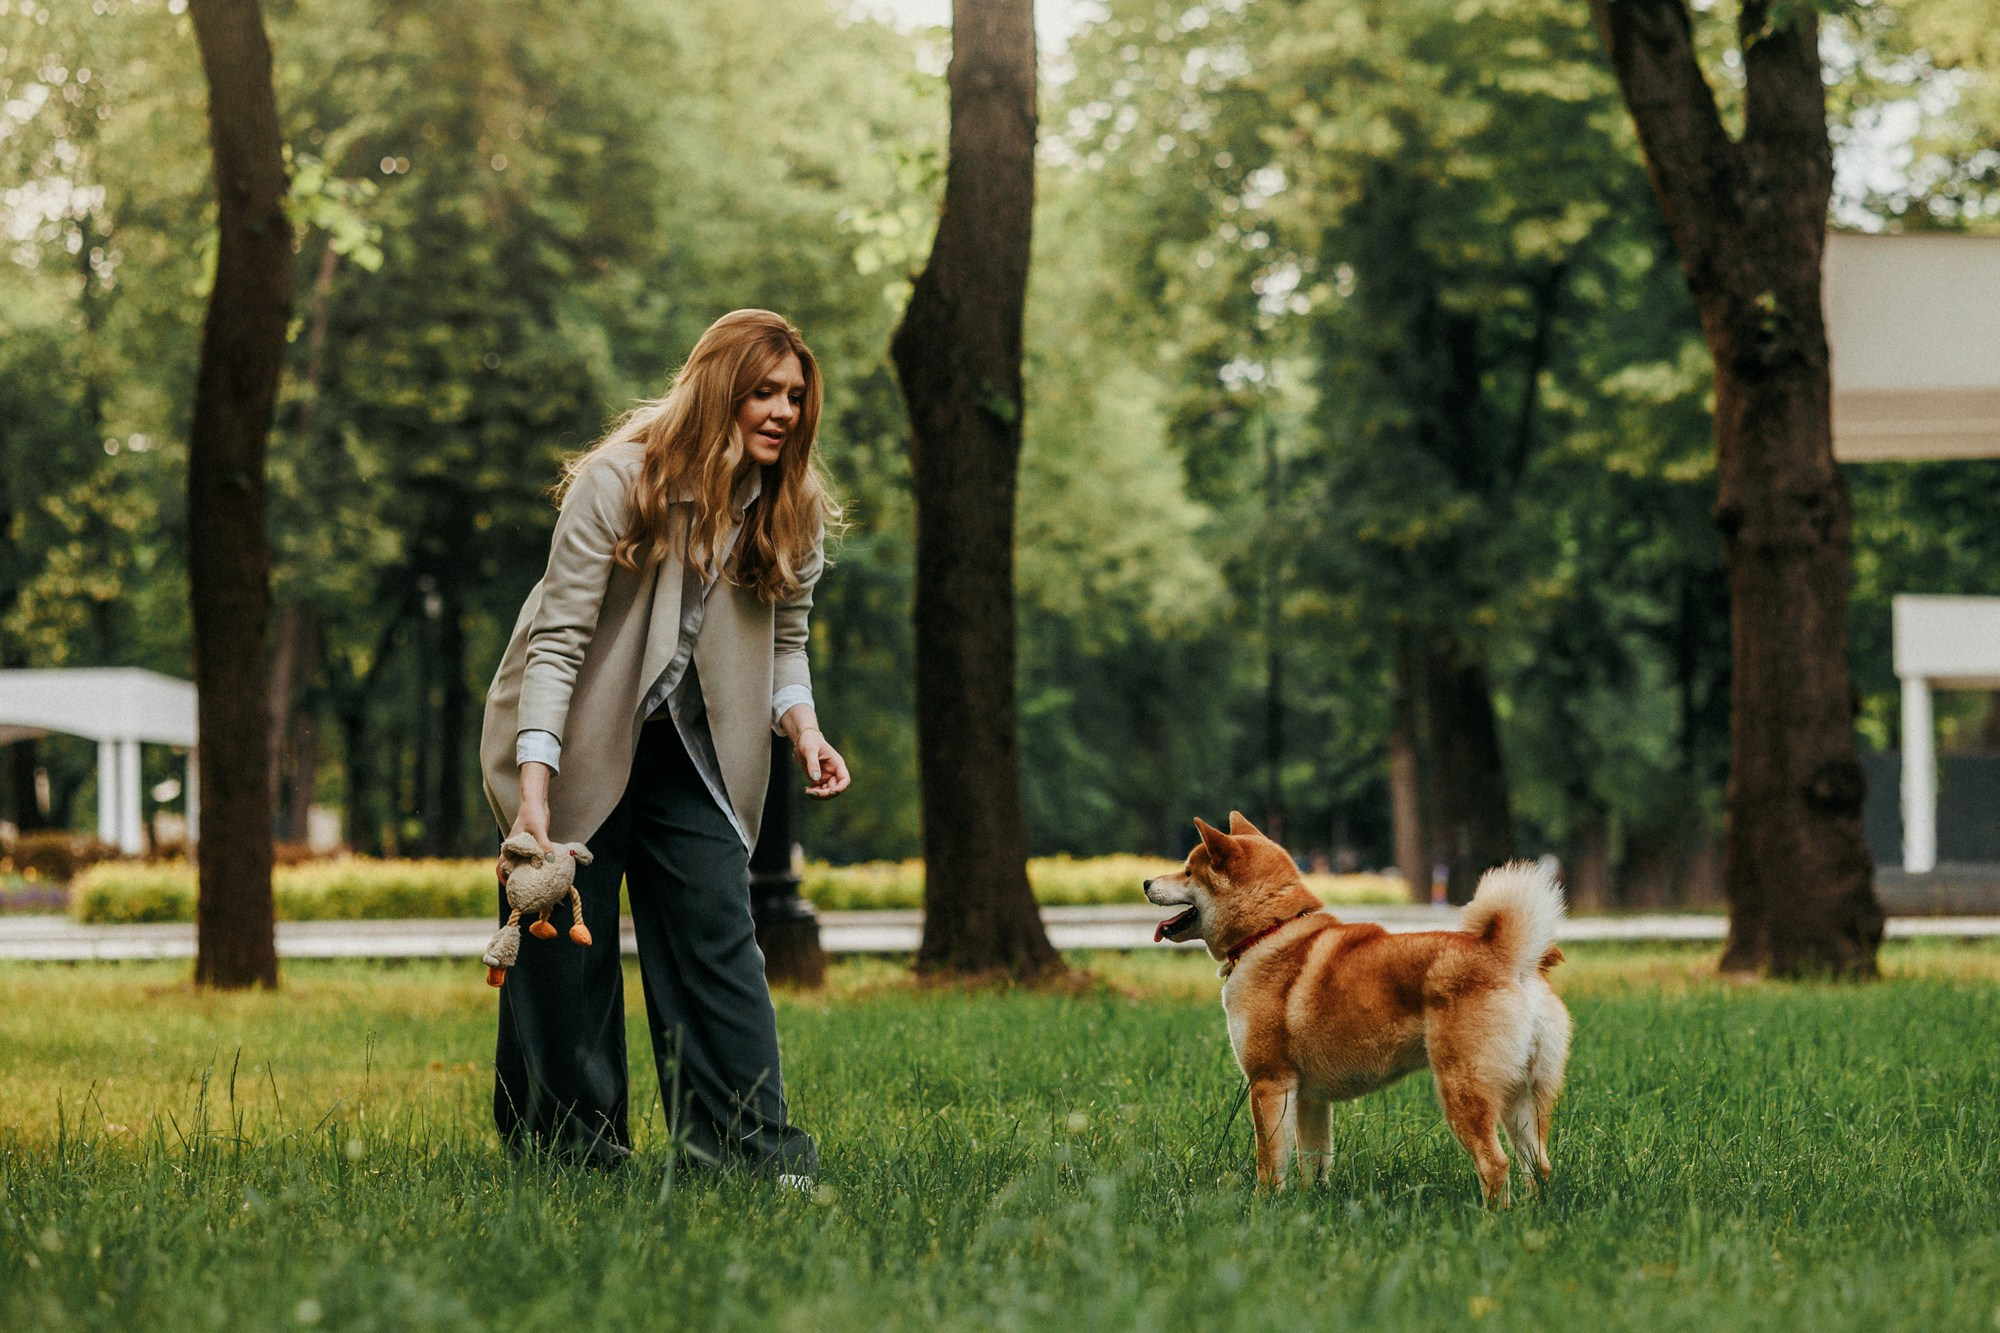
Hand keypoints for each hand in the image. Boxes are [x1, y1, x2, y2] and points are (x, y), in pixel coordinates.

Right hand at [501, 762, 555, 881]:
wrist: (536, 802)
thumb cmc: (533, 814)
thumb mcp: (539, 830)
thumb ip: (543, 844)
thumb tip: (550, 860)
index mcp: (510, 847)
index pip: (501, 867)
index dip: (504, 879)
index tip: (511, 889)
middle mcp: (515, 850)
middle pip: (513, 870)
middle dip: (517, 882)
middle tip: (527, 893)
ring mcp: (524, 849)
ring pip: (524, 866)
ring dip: (529, 875)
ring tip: (539, 887)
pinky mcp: (533, 846)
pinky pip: (534, 860)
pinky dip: (538, 866)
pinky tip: (549, 872)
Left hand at [791, 728, 849, 798]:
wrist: (803, 739)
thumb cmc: (809, 741)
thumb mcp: (810, 749)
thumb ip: (813, 764)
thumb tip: (816, 779)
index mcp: (837, 764)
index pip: (844, 779)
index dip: (840, 788)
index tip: (831, 792)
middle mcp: (833, 772)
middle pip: (835, 789)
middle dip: (826, 794)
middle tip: (812, 792)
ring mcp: (826, 777)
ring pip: (827, 792)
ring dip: (819, 795)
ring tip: (808, 791)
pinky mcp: (817, 779)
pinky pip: (818, 791)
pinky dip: (813, 793)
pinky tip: (806, 790)